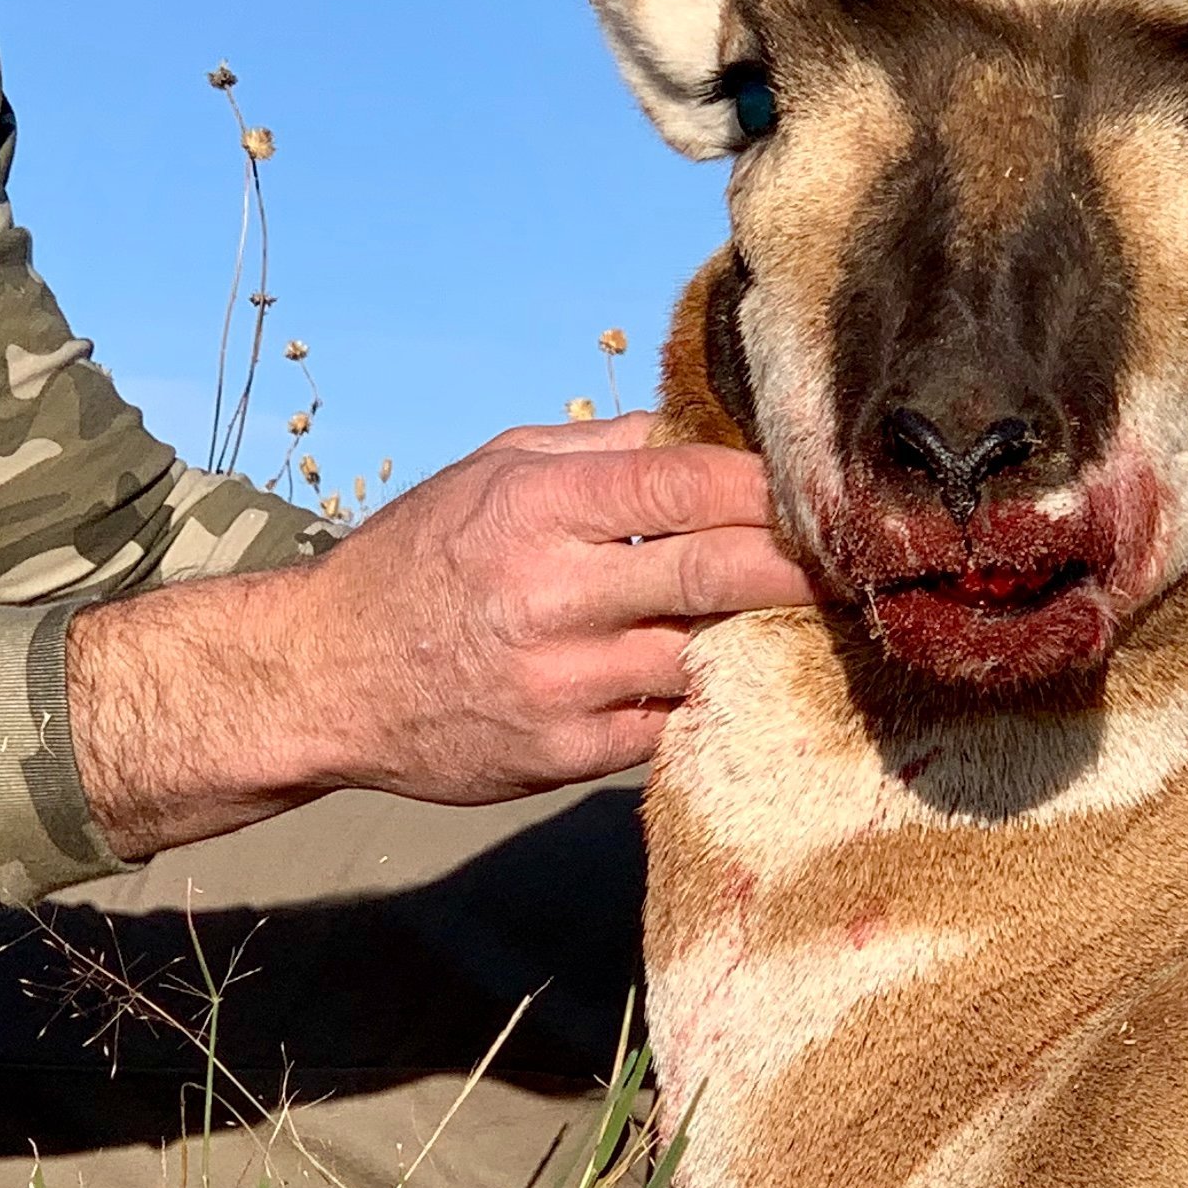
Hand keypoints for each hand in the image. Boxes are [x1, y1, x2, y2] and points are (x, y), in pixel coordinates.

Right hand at [67, 415, 816, 858]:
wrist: (321, 678)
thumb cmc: (417, 559)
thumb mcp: (491, 471)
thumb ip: (600, 451)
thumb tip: (704, 430)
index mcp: (539, 510)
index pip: (686, 486)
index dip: (771, 485)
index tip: (830, 483)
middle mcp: (553, 596)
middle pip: (719, 574)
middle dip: (803, 564)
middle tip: (867, 555)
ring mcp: (563, 686)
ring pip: (707, 658)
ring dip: (769, 639)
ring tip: (824, 620)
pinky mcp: (566, 757)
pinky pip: (670, 726)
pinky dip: (711, 701)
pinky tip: (749, 682)